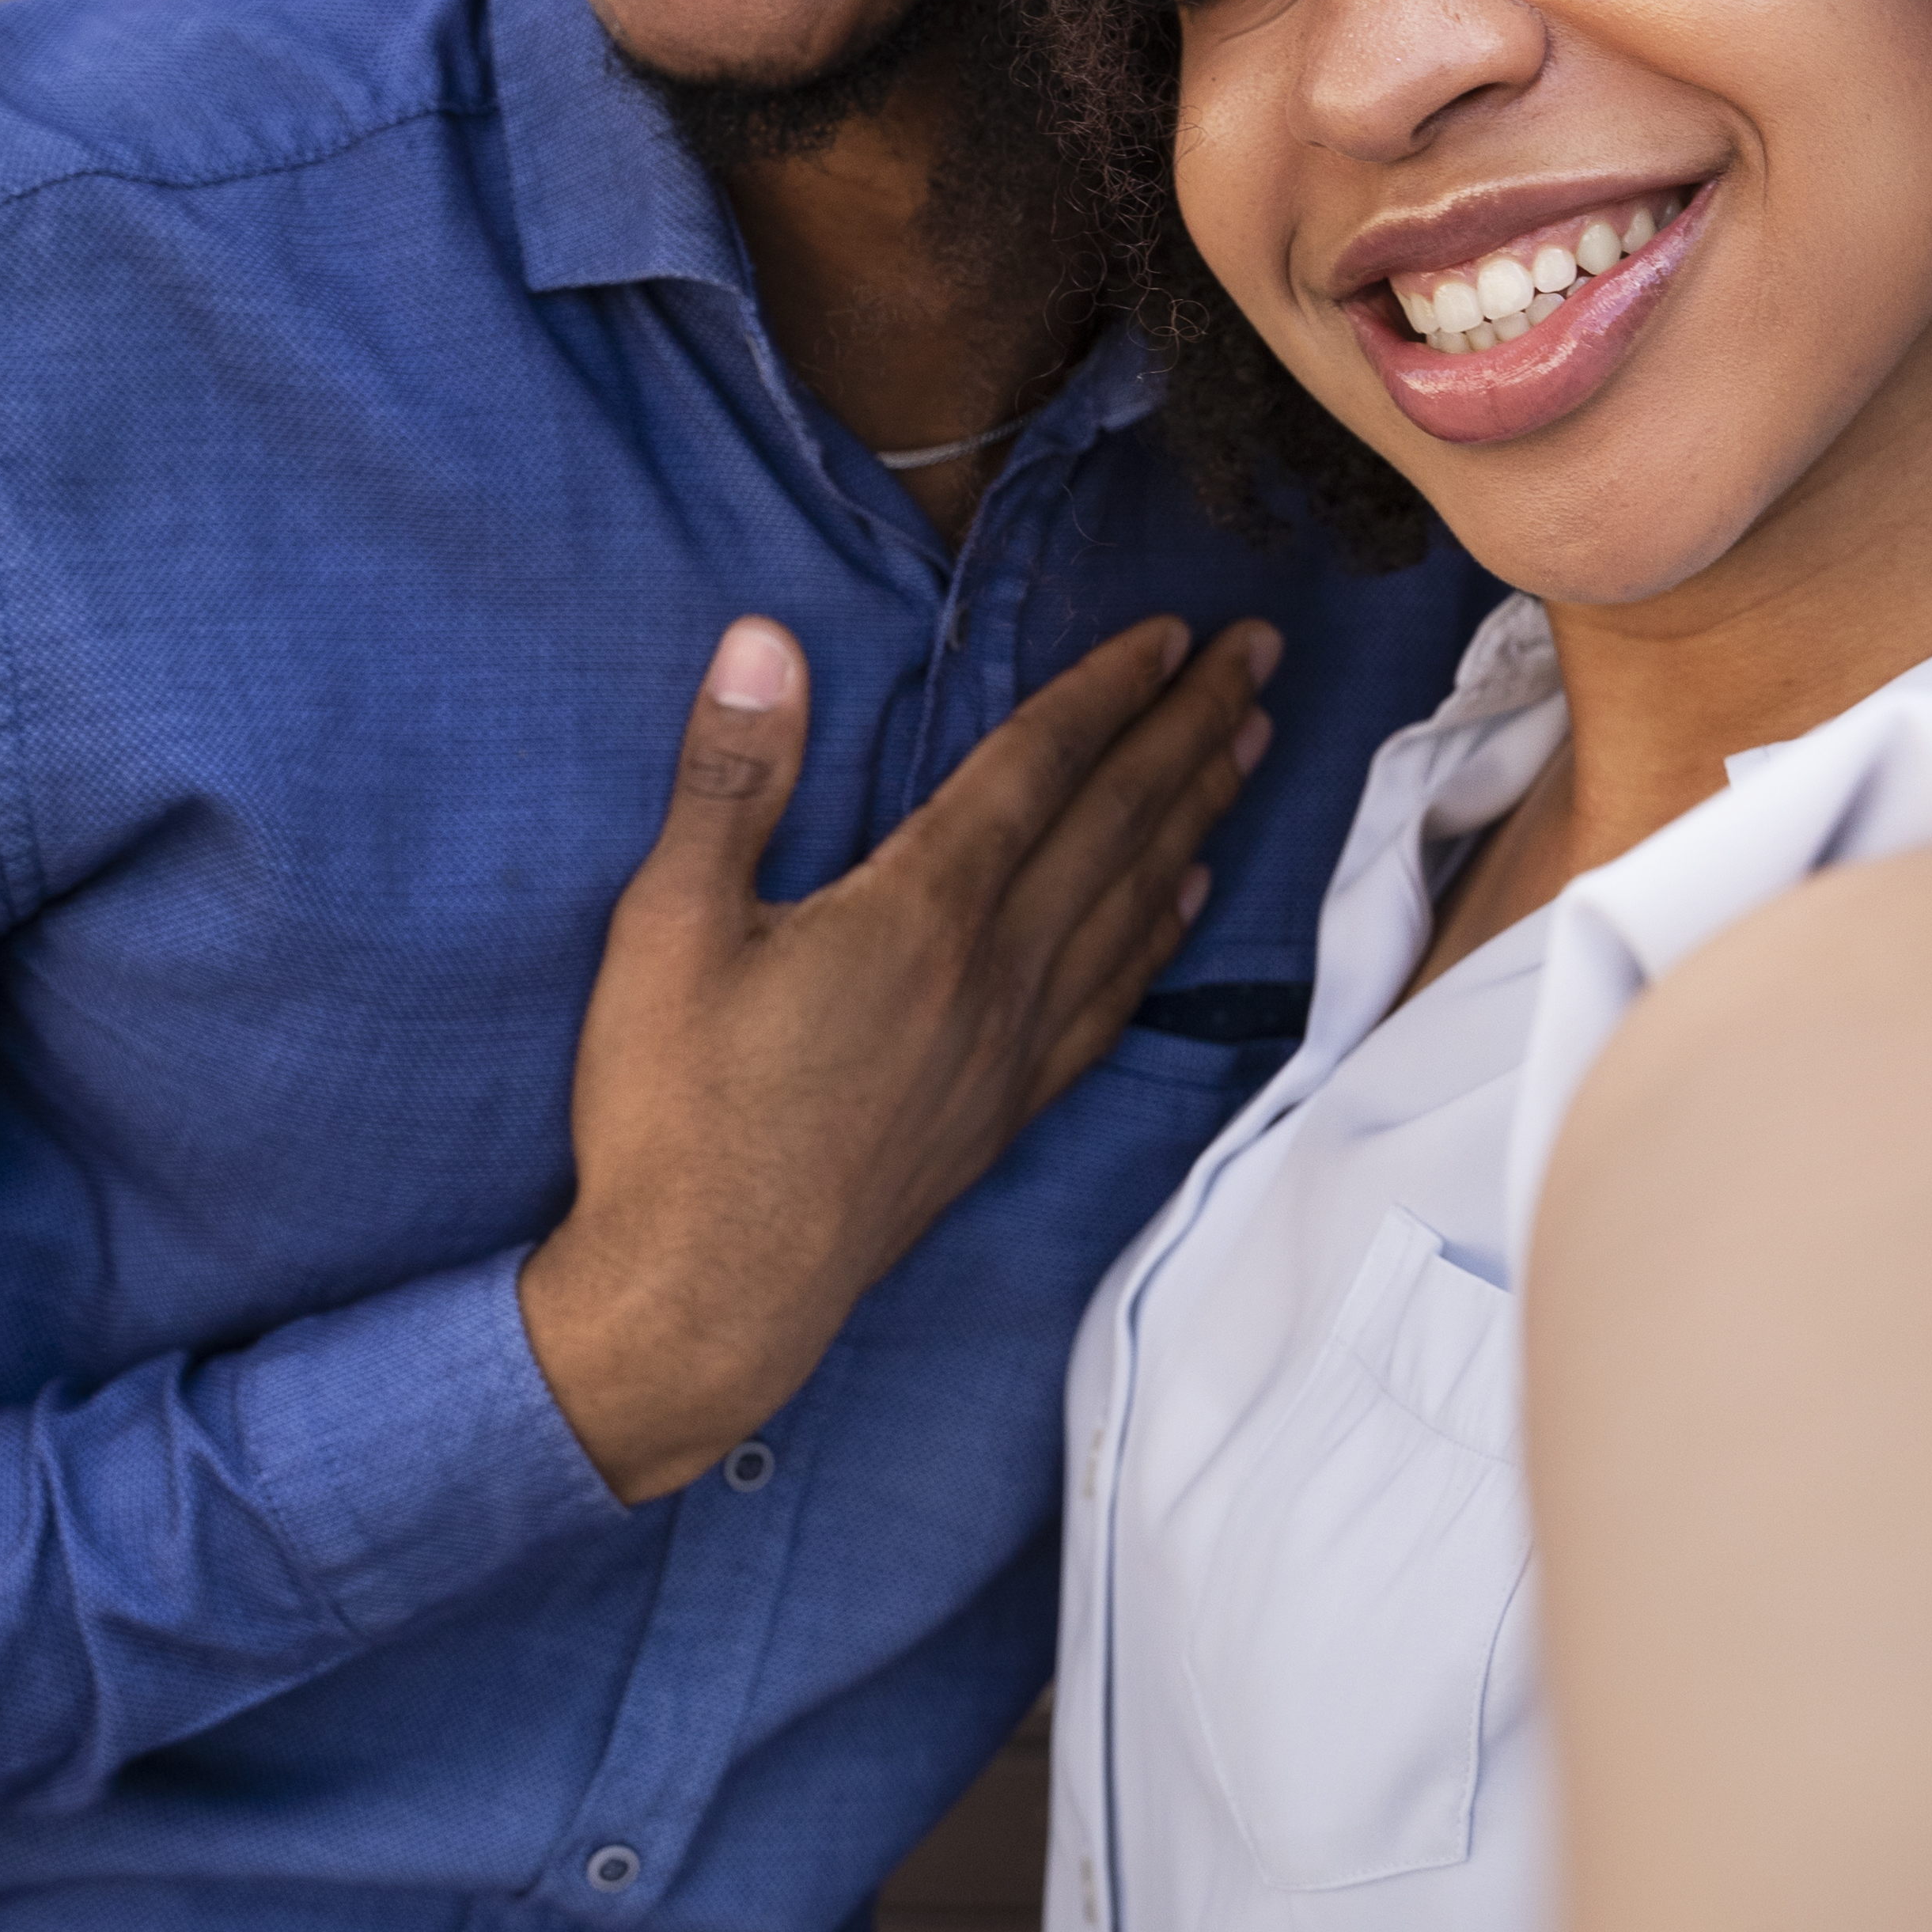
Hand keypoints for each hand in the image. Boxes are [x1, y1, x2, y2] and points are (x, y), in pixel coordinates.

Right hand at [519, 610, 1281, 1499]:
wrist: (707, 1300)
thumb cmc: (674, 1115)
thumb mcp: (666, 928)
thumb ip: (730, 779)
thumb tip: (764, 640)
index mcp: (919, 911)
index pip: (1039, 768)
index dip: (1110, 690)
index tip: (1180, 631)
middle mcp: (992, 971)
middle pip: (1115, 822)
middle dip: (1191, 728)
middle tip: (1265, 654)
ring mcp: (1009, 1049)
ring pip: (1131, 904)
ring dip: (1196, 815)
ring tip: (1249, 747)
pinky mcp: (1002, 1111)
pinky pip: (1111, 1000)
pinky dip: (1160, 934)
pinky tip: (1185, 900)